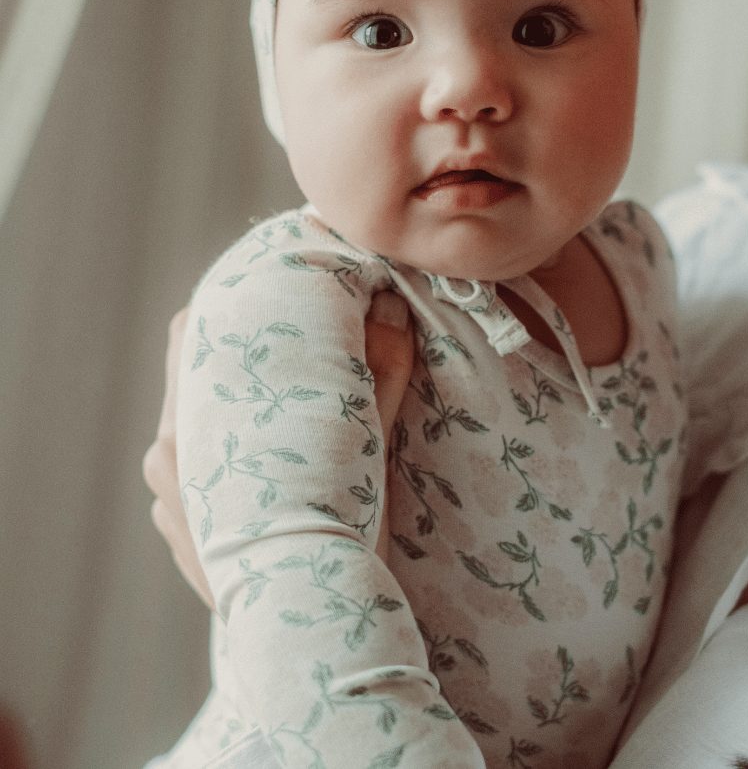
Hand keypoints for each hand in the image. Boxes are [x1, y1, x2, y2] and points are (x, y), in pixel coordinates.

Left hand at [144, 292, 414, 610]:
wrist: (316, 640)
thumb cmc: (343, 541)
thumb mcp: (366, 450)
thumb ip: (378, 373)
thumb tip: (393, 308)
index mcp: (193, 428)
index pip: (188, 334)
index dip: (225, 305)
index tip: (266, 294)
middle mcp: (168, 457)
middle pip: (190, 373)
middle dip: (235, 353)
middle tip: (284, 339)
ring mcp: (169, 498)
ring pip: (193, 423)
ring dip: (230, 404)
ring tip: (279, 400)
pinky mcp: (179, 528)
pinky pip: (193, 469)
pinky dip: (224, 451)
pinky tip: (267, 460)